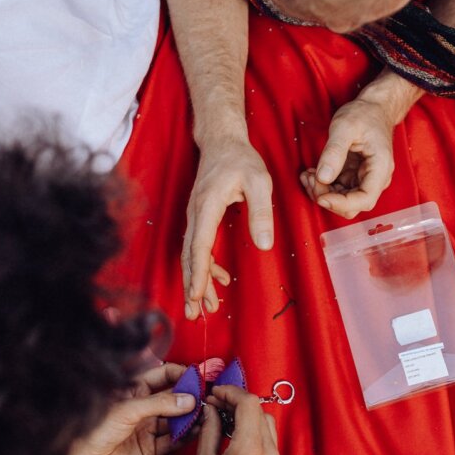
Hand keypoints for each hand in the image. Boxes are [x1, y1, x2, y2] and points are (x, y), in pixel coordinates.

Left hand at [62, 363, 196, 454]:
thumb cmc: (93, 430)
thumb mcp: (129, 409)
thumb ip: (160, 403)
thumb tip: (187, 399)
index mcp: (134, 390)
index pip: (164, 375)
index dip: (180, 374)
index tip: (196, 378)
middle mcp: (144, 407)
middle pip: (174, 397)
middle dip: (190, 395)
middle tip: (204, 397)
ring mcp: (148, 428)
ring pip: (177, 419)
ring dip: (190, 417)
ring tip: (203, 414)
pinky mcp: (152, 448)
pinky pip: (174, 440)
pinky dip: (186, 436)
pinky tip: (195, 430)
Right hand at [182, 138, 272, 319]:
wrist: (222, 141)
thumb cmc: (241, 159)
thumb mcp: (259, 181)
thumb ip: (261, 212)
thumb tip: (264, 245)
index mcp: (207, 206)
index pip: (200, 246)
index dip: (198, 274)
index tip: (197, 296)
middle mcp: (196, 213)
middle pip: (190, 256)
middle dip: (191, 286)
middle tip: (193, 314)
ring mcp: (195, 216)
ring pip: (192, 254)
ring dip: (197, 280)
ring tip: (204, 306)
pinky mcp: (200, 217)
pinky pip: (198, 246)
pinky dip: (206, 265)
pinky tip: (219, 278)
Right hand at [191, 385, 278, 454]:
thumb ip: (210, 432)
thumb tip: (211, 411)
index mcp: (250, 449)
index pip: (249, 403)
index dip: (230, 392)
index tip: (215, 393)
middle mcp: (268, 453)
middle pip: (260, 410)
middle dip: (238, 401)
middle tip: (216, 403)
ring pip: (265, 423)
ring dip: (246, 415)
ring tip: (222, 417)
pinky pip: (266, 440)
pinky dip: (251, 429)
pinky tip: (231, 433)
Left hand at [301, 96, 396, 219]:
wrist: (373, 108)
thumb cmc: (364, 114)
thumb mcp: (345, 126)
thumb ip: (334, 152)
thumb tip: (323, 178)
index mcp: (380, 168)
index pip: (365, 199)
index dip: (341, 204)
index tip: (320, 196)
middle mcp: (375, 179)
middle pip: (352, 205)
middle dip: (327, 197)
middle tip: (310, 178)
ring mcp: (364, 180)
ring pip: (342, 201)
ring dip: (321, 193)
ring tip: (308, 175)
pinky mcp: (354, 178)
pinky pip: (337, 191)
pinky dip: (322, 186)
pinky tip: (311, 173)